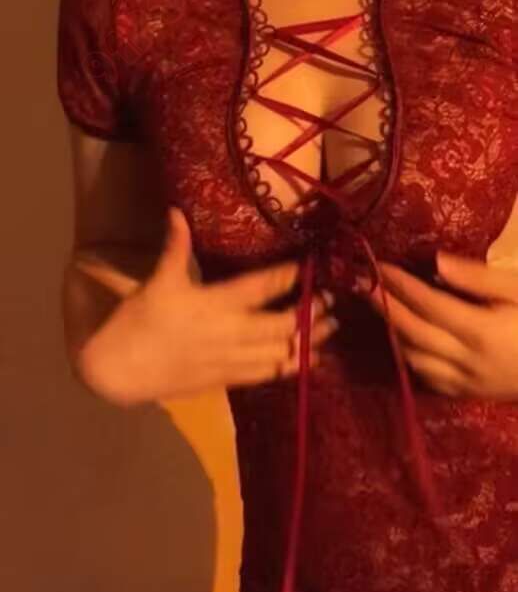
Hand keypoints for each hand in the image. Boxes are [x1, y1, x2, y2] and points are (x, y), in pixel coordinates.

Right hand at [129, 207, 337, 399]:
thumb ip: (174, 247)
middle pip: (281, 323)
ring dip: (309, 340)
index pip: (261, 287)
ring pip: (280, 352)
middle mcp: (229, 332)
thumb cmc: (139, 322)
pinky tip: (312, 362)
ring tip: (333, 327)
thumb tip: (176, 210)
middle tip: (331, 299)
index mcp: (213, 303)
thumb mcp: (157, 281)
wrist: (120, 369)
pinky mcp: (227, 380)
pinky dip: (292, 368)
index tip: (309, 266)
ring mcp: (231, 360)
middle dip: (309, 312)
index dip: (288, 277)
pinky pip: (267, 375)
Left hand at [357, 251, 517, 400]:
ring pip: (415, 359)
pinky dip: (410, 358)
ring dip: (392, 332)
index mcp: (483, 331)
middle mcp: (469, 362)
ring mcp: (468, 384)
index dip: (399, 285)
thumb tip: (434, 260)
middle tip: (362, 283)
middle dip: (384, 306)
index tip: (377, 265)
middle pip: (413, 333)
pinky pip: (428, 380)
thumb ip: (480, 278)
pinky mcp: (470, 395)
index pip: (428, 305)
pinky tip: (401, 338)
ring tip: (378, 305)